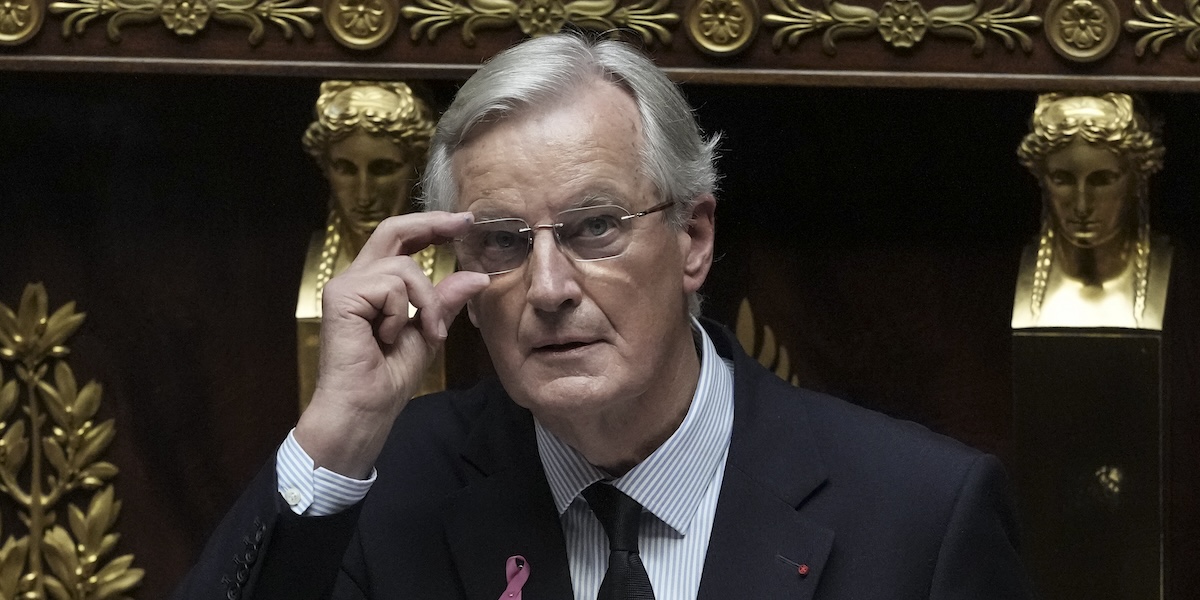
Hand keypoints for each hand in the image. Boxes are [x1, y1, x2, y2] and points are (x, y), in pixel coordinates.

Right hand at [295, 211, 489, 477]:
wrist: (366, 408)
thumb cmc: (389, 379)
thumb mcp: (429, 332)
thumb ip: (446, 302)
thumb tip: (477, 276)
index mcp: (375, 286)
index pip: (401, 242)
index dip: (430, 226)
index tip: (462, 222)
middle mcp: (356, 279)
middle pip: (392, 230)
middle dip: (431, 224)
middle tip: (463, 223)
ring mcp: (346, 286)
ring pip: (403, 269)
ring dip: (426, 302)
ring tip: (424, 334)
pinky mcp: (342, 295)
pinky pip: (392, 286)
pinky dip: (402, 314)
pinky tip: (388, 338)